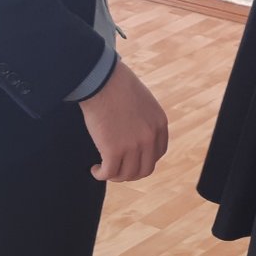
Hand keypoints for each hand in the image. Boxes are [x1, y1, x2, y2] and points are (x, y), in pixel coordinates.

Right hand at [78, 59, 168, 181]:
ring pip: (127, 174)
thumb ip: (144, 118)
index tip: (132, 159)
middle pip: (145, 169)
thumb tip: (134, 132)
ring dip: (115, 175)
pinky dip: (101, 175)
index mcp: (160, 124)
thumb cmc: (117, 84)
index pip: (158, 153)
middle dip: (131, 172)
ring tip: (104, 170)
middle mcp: (150, 137)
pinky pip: (109, 173)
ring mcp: (133, 146)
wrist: (102, 81)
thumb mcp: (143, 101)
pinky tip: (95, 169)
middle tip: (117, 169)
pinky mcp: (113, 151)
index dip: (145, 160)